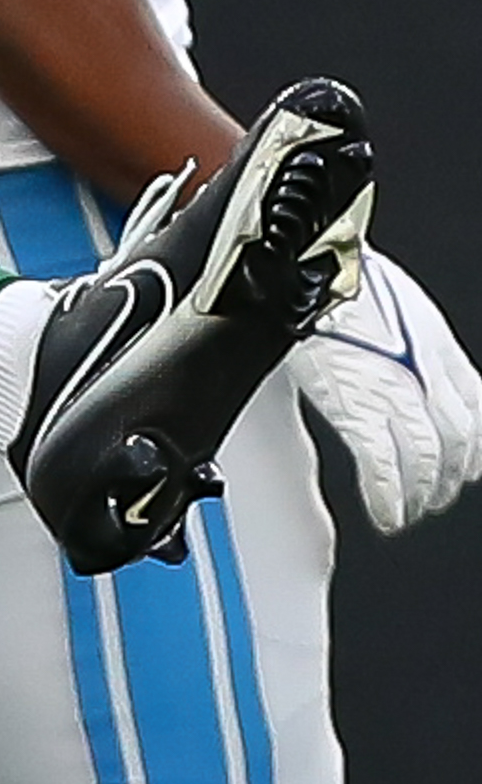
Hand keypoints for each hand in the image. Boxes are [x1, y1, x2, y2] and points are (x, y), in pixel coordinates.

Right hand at [288, 249, 481, 534]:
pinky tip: (388, 514)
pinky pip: (382, 465)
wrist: (317, 269)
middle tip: (436, 497)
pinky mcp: (355, 407)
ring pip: (427, 459)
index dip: (477, 449)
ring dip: (422, 493)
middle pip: (456, 443)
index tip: (470, 467)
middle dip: (449, 478)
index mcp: (440, 352)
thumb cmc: (349, 280)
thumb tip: (431, 371)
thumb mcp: (410, 309)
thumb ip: (424, 347)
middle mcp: (426, 376)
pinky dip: (388, 497)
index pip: (477, 414)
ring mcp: (393, 394)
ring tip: (410, 511)